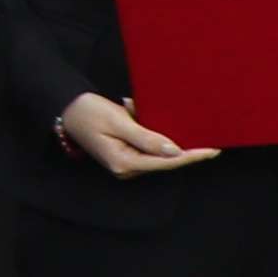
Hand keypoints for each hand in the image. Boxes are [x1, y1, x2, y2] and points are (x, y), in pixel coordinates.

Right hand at [55, 91, 213, 178]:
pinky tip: (131, 110)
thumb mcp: (118, 121)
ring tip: (131, 108)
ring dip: (154, 129)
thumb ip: (147, 138)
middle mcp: (126, 169)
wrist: (65, 108)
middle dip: (169, 136)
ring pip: (155, 150)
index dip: (192, 156)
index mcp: (124, 163)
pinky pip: (145, 144)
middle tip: (167, 115)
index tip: (212, 150)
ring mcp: (125, 163)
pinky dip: (145, 128)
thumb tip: (174, 151)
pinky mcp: (124, 155)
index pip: (167, 162)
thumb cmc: (88, 112)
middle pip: (163, 158)